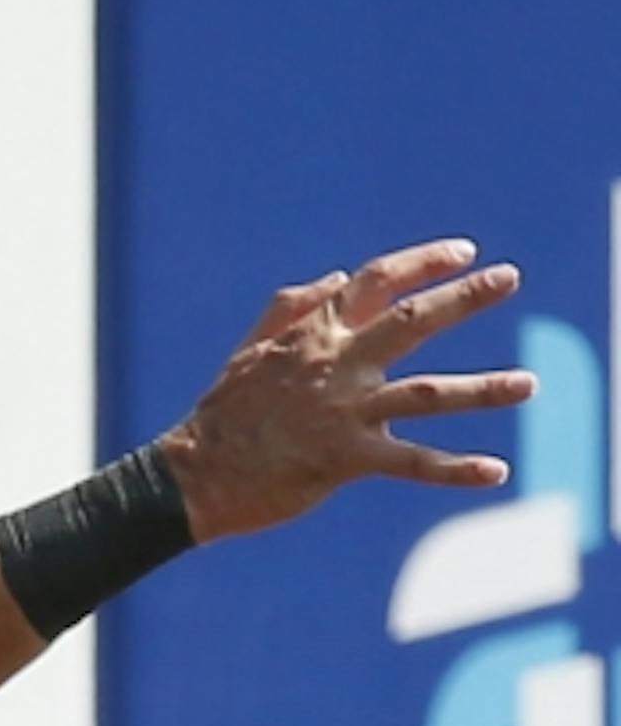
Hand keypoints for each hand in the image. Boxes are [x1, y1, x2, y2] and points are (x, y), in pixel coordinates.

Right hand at [162, 242, 534, 543]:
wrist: (196, 474)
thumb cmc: (223, 414)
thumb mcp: (251, 348)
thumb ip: (293, 307)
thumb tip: (335, 275)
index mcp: (315, 333)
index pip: (377, 280)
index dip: (424, 261)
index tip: (465, 251)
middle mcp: (337, 363)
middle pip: (413, 320)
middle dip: (465, 297)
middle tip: (510, 278)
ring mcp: (344, 410)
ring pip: (427, 393)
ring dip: (483, 389)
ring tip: (529, 384)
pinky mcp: (345, 458)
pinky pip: (411, 462)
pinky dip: (455, 468)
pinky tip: (496, 470)